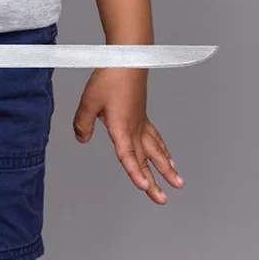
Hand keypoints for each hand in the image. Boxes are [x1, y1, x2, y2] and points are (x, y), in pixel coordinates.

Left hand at [72, 67, 183, 203]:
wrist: (127, 59)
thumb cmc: (109, 78)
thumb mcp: (89, 100)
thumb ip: (83, 122)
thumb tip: (81, 138)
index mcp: (121, 127)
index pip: (128, 155)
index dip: (135, 172)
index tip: (144, 188)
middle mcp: (134, 128)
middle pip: (145, 159)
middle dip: (154, 181)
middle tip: (162, 200)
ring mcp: (141, 122)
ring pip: (155, 150)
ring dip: (165, 168)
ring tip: (177, 182)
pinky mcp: (142, 116)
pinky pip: (155, 138)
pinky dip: (163, 150)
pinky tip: (168, 158)